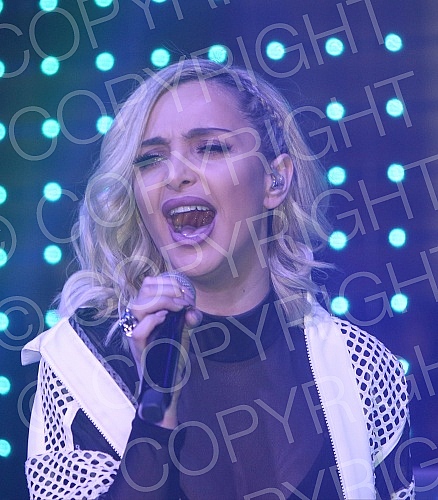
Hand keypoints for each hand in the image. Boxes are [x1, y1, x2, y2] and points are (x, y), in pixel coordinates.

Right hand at [126, 275, 201, 427]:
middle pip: (144, 290)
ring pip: (137, 306)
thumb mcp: (185, 332)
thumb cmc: (173, 355)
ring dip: (162, 302)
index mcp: (148, 311)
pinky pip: (139, 330)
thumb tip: (192, 311)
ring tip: (178, 308)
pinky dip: (153, 321)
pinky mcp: (139, 349)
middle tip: (185, 301)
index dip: (168, 282)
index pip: (149, 284)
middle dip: (168, 290)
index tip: (186, 293)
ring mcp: (136, 333)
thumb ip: (189, 319)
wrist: (167, 384)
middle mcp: (139, 319)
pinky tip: (166, 319)